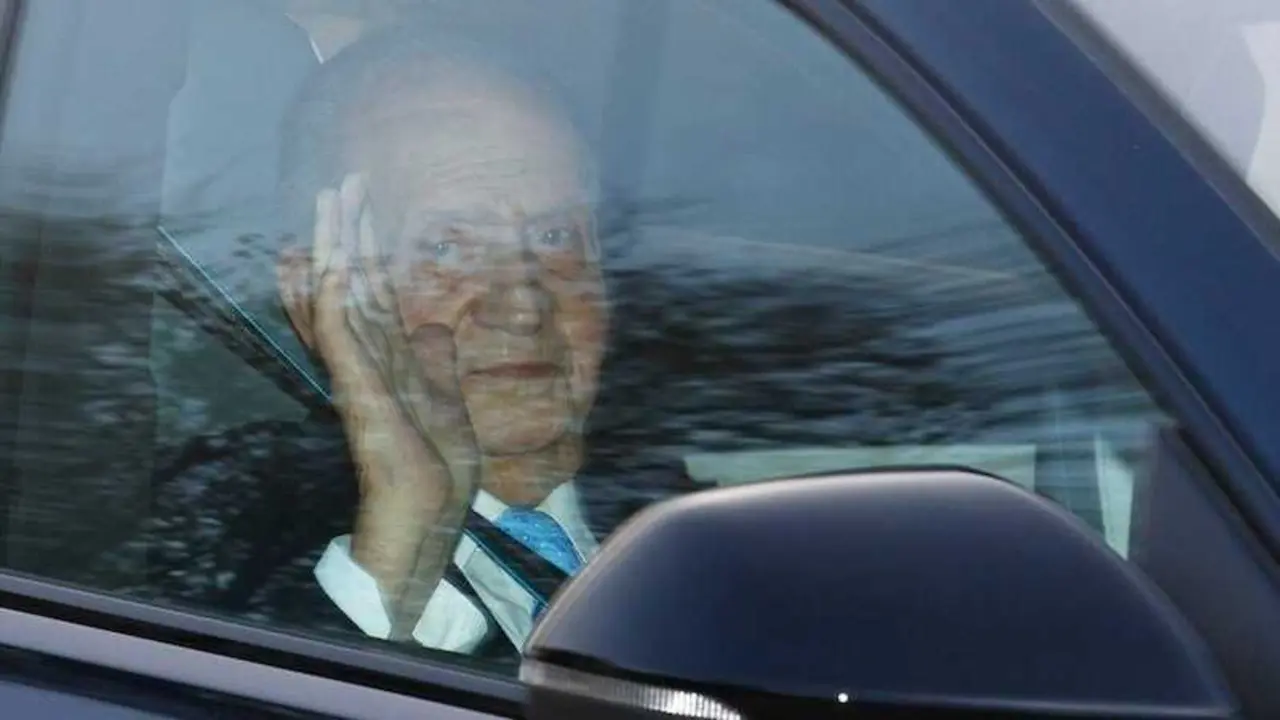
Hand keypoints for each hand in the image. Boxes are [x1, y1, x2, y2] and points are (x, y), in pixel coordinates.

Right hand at [280, 173, 479, 639]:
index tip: (365, 204)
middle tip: (344, 183)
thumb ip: (435, 358)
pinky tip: (333, 259)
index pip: (374, 287)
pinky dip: (333, 295)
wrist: (430, 506)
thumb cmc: (437, 463)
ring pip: (339, 294)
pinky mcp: (356, 386)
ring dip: (335, 246)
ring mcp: (358, 368)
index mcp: (389, 355)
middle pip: (353, 279)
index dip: (369, 244)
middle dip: (348, 230)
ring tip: (332, 200)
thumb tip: (435, 325)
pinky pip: (337, 332)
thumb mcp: (446, 395)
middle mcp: (367, 354)